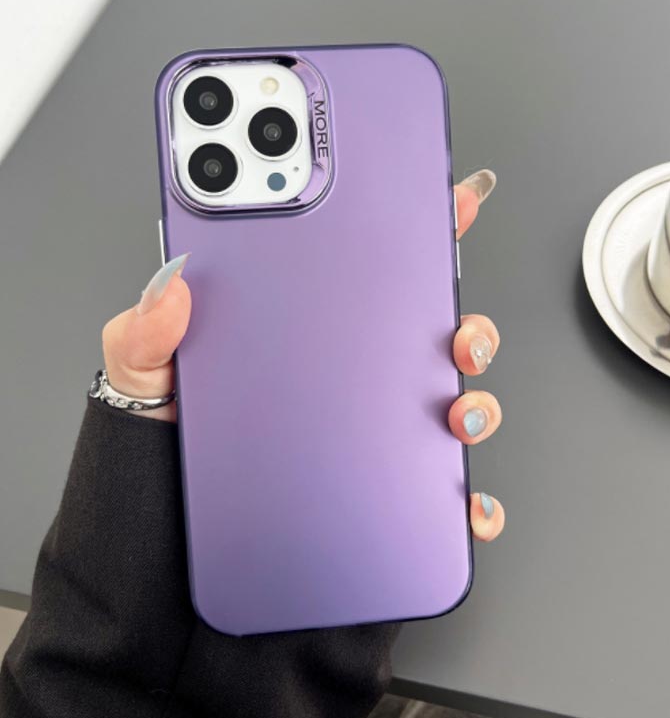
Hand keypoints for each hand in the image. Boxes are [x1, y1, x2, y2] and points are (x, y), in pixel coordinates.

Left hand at [101, 168, 503, 542]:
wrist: (166, 514)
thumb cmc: (164, 433)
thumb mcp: (145, 368)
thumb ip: (146, 328)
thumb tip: (173, 288)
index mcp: (306, 325)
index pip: (373, 269)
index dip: (422, 230)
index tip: (457, 203)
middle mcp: (349, 371)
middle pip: (432, 338)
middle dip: (469, 327)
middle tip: (458, 333)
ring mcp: (369, 427)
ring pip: (449, 405)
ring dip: (476, 405)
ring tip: (456, 412)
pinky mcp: (376, 483)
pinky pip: (435, 490)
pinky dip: (464, 500)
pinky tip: (462, 504)